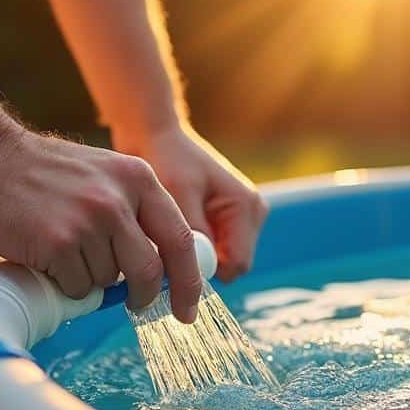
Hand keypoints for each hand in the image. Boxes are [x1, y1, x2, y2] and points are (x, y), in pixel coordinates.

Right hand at [0, 126, 202, 321]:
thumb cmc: (40, 172)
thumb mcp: (102, 174)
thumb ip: (132, 211)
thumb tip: (158, 268)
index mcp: (138, 179)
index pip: (180, 239)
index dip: (189, 281)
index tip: (189, 309)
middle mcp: (118, 200)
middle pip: (149, 271)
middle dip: (144, 296)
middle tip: (136, 305)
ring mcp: (89, 222)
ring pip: (108, 282)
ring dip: (90, 279)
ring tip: (64, 250)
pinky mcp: (58, 244)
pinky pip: (77, 288)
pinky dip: (65, 284)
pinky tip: (46, 256)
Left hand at [113, 126, 267, 281]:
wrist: (158, 138)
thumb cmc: (168, 158)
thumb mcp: (178, 193)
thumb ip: (193, 231)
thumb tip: (198, 269)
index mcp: (246, 205)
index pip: (237, 264)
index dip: (206, 271)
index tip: (172, 262)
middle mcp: (251, 213)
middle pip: (231, 265)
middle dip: (201, 262)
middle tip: (166, 244)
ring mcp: (241, 217)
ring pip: (222, 261)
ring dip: (196, 254)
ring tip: (170, 231)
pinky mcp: (228, 220)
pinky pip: (214, 250)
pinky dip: (194, 247)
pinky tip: (175, 228)